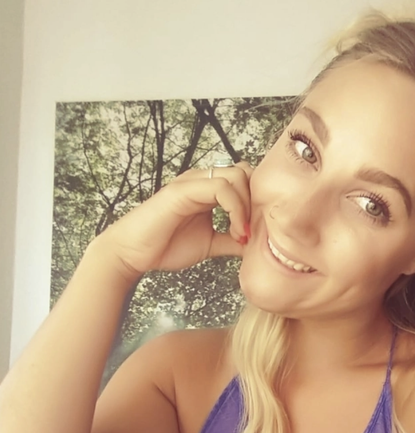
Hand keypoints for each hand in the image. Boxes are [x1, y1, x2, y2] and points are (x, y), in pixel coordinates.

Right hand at [91, 164, 252, 280]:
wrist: (133, 253)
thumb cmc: (166, 246)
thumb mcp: (211, 244)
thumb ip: (232, 240)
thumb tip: (258, 244)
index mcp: (209, 190)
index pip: (246, 180)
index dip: (257, 203)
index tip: (255, 232)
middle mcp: (202, 181)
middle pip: (246, 174)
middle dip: (256, 203)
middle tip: (251, 232)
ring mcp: (193, 182)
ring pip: (236, 177)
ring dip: (246, 208)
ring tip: (241, 235)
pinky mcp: (183, 190)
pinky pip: (220, 187)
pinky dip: (235, 209)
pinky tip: (235, 232)